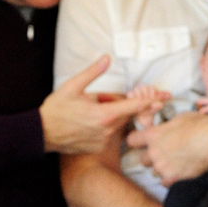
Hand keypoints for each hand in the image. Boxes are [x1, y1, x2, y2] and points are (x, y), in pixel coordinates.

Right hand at [40, 58, 165, 154]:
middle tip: (99, 100)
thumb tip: (107, 58)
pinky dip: (103, 125)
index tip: (165, 97)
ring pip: (116, 123)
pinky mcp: (98, 147)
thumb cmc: (56, 109)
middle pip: (125, 114)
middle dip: (119, 105)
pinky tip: (85, 122)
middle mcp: (108, 130)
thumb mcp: (73, 86)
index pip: (134, 106)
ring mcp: (103, 140)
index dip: (151, 100)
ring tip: (86, 111)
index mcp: (104, 114)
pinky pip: (108, 133)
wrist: (41, 133)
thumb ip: (93, 72)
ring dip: (110, 115)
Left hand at [125, 112, 207, 183]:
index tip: (141, 142)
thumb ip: (167, 126)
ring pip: (154, 172)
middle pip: (142, 159)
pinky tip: (179, 172)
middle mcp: (154, 152)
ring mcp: (162, 166)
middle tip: (163, 154)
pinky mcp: (172, 178)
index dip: (136, 141)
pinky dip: (170, 179)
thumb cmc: (200, 126)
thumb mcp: (180, 119)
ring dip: (162, 169)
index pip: (132, 140)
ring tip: (175, 163)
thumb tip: (166, 128)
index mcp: (153, 135)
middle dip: (151, 158)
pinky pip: (164, 182)